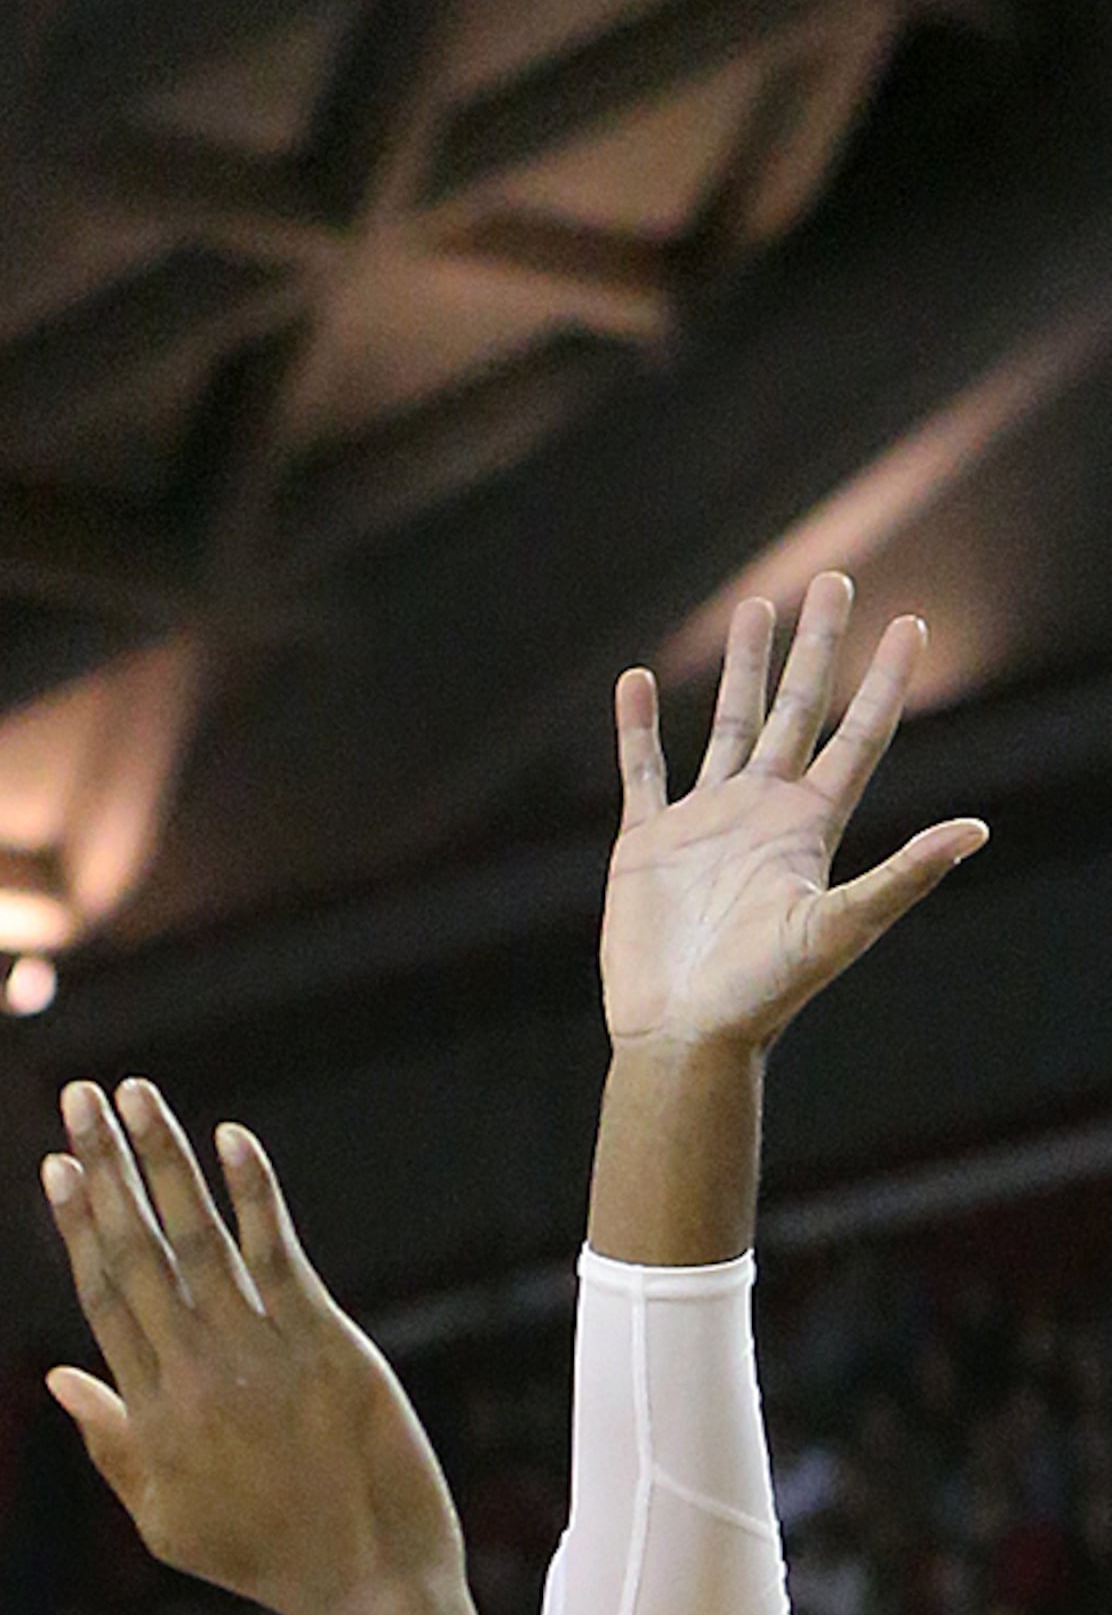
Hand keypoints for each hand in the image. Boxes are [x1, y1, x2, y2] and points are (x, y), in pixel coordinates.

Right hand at [41, 1083, 460, 1614]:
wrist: (365, 1581)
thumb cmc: (265, 1556)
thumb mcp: (165, 1519)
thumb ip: (110, 1444)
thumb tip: (59, 1377)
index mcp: (151, 1415)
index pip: (102, 1297)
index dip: (75, 1225)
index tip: (54, 1166)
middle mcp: (192, 1373)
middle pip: (135, 1252)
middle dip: (102, 1169)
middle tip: (77, 1098)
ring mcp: (257, 1353)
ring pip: (194, 1239)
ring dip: (162, 1160)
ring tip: (135, 1095)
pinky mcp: (322, 1341)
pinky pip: (276, 1254)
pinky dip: (251, 1195)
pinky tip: (230, 1138)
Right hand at [604, 570, 983, 1059]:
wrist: (682, 1034)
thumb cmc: (762, 995)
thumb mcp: (838, 930)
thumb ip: (903, 876)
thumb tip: (975, 832)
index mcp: (810, 826)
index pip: (859, 735)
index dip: (885, 680)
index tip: (909, 622)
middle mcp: (762, 812)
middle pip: (797, 709)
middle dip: (816, 646)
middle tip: (835, 580)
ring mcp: (704, 823)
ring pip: (729, 725)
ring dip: (742, 667)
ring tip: (755, 608)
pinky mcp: (647, 845)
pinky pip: (643, 772)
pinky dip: (638, 728)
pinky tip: (638, 684)